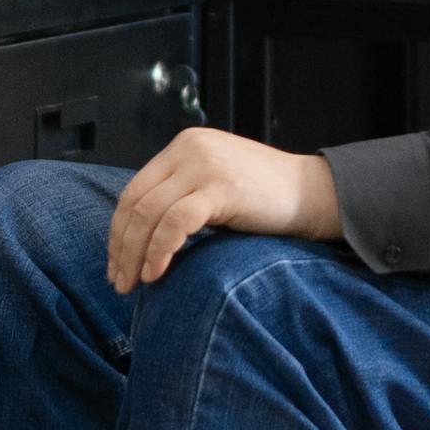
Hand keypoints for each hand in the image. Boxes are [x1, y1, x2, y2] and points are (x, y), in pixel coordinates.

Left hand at [107, 128, 340, 293]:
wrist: (314, 193)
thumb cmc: (266, 198)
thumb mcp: (215, 183)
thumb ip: (182, 192)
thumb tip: (139, 234)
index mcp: (185, 145)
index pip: (135, 189)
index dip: (119, 230)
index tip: (116, 262)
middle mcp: (190, 148)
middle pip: (136, 201)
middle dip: (121, 245)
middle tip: (118, 281)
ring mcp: (205, 165)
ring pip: (149, 213)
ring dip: (134, 253)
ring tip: (134, 284)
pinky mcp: (220, 187)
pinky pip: (175, 222)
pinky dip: (159, 250)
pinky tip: (156, 273)